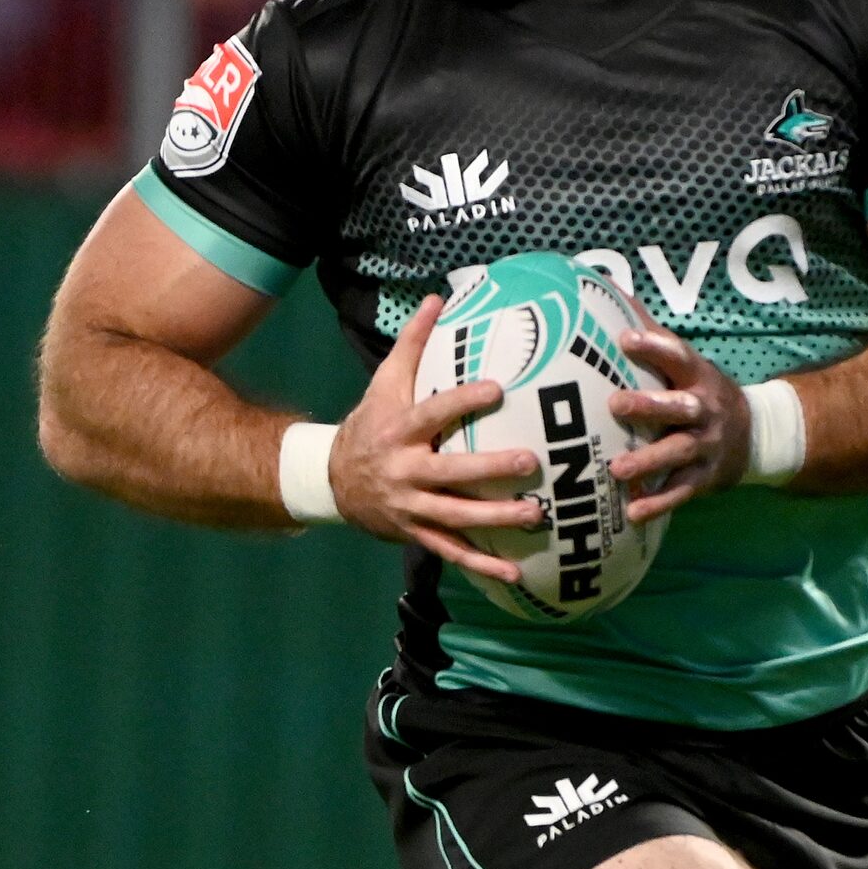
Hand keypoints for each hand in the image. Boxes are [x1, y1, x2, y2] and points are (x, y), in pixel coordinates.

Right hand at [329, 295, 541, 582]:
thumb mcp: (385, 382)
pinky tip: (515, 572)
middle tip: (533, 461)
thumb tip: (441, 296)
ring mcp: (410, 507)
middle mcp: (404, 471)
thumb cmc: (371, 422)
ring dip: (496, 519)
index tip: (499, 388)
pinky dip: (482, 564)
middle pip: (450, 472)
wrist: (331, 480)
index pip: (433, 413)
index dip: (463, 401)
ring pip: (456, 516)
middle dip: (491, 469)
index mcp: (399, 430)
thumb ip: (414, 342)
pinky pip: (452, 551)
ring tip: (536, 515)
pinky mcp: (416, 533)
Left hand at [607, 327, 749, 522]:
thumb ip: (653, 336)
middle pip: (680, 406)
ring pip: (679, 453)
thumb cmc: (703, 394)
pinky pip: (681, 492)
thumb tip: (611, 293)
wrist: (758, 435)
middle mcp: (705, 410)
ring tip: (616, 469)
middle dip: (649, 405)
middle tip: (615, 404)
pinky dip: (658, 504)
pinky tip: (632, 513)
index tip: (625, 338)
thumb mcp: (689, 365)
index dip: (655, 346)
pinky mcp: (705, 479)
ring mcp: (707, 446)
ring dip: (648, 461)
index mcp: (699, 377)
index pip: (679, 356)